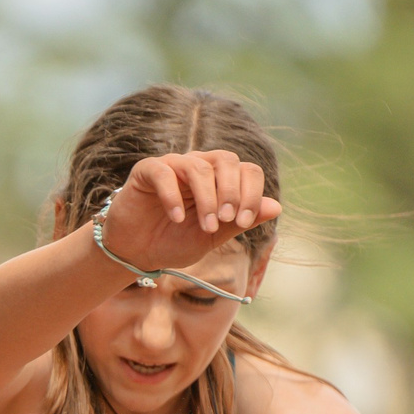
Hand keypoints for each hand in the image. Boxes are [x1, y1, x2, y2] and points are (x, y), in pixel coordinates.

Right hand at [97, 152, 280, 272]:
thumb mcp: (213, 236)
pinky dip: (173, 196)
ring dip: (207, 198)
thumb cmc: (174, 241)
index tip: (243, 222)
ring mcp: (172, 166)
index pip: (247, 170)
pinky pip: (164, 173)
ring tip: (204, 225)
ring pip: (199, 167)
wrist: (137, 252)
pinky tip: (178, 217)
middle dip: (232, 192)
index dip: (251, 193)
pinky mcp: (147, 171)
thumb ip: (241, 221)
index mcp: (219, 179)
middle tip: (225, 220)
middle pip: (227, 160)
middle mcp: (198, 166)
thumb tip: (276, 206)